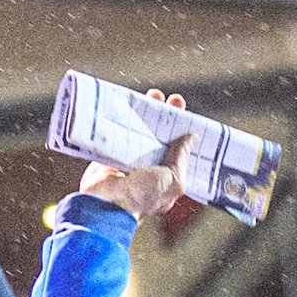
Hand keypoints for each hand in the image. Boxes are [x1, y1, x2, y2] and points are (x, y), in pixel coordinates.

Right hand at [77, 90, 192, 220]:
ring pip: (142, 131)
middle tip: (174, 100)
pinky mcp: (112, 153)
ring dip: (148, 113)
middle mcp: (150, 167)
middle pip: (161, 136)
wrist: (106, 202)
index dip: (185, 133)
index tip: (189, 117)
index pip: (179, 152)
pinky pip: (121, 132)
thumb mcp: (172, 179)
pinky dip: (126, 119)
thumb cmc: (141, 197)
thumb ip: (181, 158)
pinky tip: (132, 103)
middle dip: (168, 118)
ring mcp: (130, 159)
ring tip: (154, 95)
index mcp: (167, 177)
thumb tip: (191, 138)